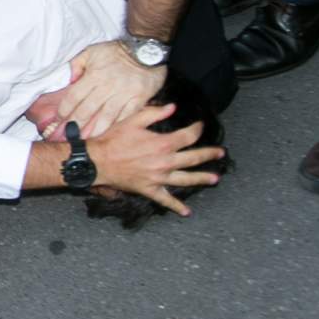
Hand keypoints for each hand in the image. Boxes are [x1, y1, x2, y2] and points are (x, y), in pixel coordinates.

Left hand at [60, 40, 164, 137]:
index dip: (64, 110)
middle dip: (74, 125)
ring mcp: (124, 94)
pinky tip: (106, 132)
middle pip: (87, 110)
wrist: (147, 50)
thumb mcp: (92, 51)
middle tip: (66, 135)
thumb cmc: (117, 51)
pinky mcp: (139, 99)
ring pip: (105, 117)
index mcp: (94, 75)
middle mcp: (108, 86)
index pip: (74, 97)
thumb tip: (69, 79)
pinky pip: (125, 116)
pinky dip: (115, 125)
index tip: (59, 119)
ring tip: (84, 139)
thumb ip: (77, 64)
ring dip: (93, 130)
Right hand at [88, 104, 224, 216]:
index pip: (188, 136)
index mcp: (163, 143)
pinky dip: (177, 206)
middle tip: (220, 153)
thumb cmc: (113, 140)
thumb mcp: (133, 120)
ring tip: (215, 179)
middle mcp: (165, 162)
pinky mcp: (150, 189)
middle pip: (194, 158)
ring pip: (186, 179)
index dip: (197, 129)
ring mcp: (159, 177)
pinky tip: (187, 212)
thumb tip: (172, 107)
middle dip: (209, 154)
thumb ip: (154, 113)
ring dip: (202, 178)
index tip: (199, 126)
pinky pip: (166, 199)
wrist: (97, 161)